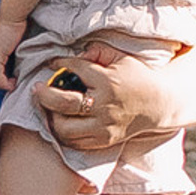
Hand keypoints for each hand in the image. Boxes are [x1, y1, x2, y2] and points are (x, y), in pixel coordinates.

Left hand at [0, 11, 26, 91]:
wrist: (12, 17)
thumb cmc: (15, 25)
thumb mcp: (14, 41)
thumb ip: (14, 51)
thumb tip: (21, 59)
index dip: (0, 79)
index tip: (11, 81)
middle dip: (0, 84)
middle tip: (12, 86)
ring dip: (3, 85)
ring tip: (13, 85)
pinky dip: (4, 82)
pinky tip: (13, 82)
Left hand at [28, 41, 154, 155]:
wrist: (159, 104)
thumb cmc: (137, 77)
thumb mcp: (121, 58)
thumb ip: (97, 52)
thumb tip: (74, 55)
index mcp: (108, 81)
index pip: (75, 70)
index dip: (59, 64)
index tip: (51, 63)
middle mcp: (104, 106)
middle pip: (63, 103)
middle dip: (44, 94)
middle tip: (36, 88)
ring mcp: (104, 126)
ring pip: (65, 128)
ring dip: (50, 117)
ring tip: (47, 108)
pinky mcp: (104, 140)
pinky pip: (75, 142)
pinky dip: (62, 133)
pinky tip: (59, 121)